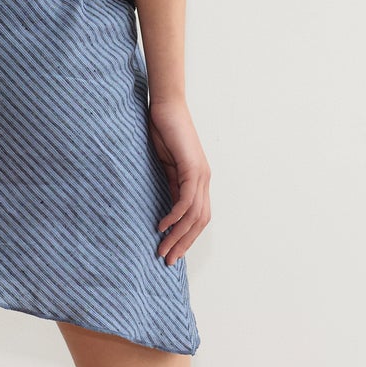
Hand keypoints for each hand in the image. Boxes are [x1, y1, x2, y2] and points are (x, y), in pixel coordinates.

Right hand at [146, 94, 210, 264]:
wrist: (166, 106)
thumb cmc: (162, 131)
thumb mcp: (164, 165)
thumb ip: (168, 186)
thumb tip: (164, 211)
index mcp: (198, 181)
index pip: (198, 218)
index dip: (186, 238)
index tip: (171, 253)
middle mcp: (203, 180)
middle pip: (200, 222)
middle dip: (184, 244)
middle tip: (167, 260)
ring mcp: (200, 174)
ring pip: (194, 215)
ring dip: (178, 235)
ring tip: (162, 249)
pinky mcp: (192, 167)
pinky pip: (186, 200)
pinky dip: (175, 216)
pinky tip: (163, 226)